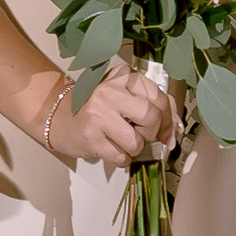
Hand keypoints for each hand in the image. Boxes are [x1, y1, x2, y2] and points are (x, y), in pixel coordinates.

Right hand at [51, 64, 175, 167]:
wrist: (58, 117)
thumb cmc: (98, 109)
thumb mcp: (126, 97)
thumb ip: (155, 107)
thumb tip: (176, 129)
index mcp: (123, 76)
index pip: (160, 97)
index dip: (169, 118)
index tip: (167, 129)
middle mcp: (110, 90)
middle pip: (152, 117)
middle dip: (152, 133)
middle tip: (142, 134)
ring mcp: (98, 113)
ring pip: (138, 141)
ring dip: (135, 149)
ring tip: (122, 141)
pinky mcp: (90, 137)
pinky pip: (122, 157)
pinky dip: (122, 159)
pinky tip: (111, 149)